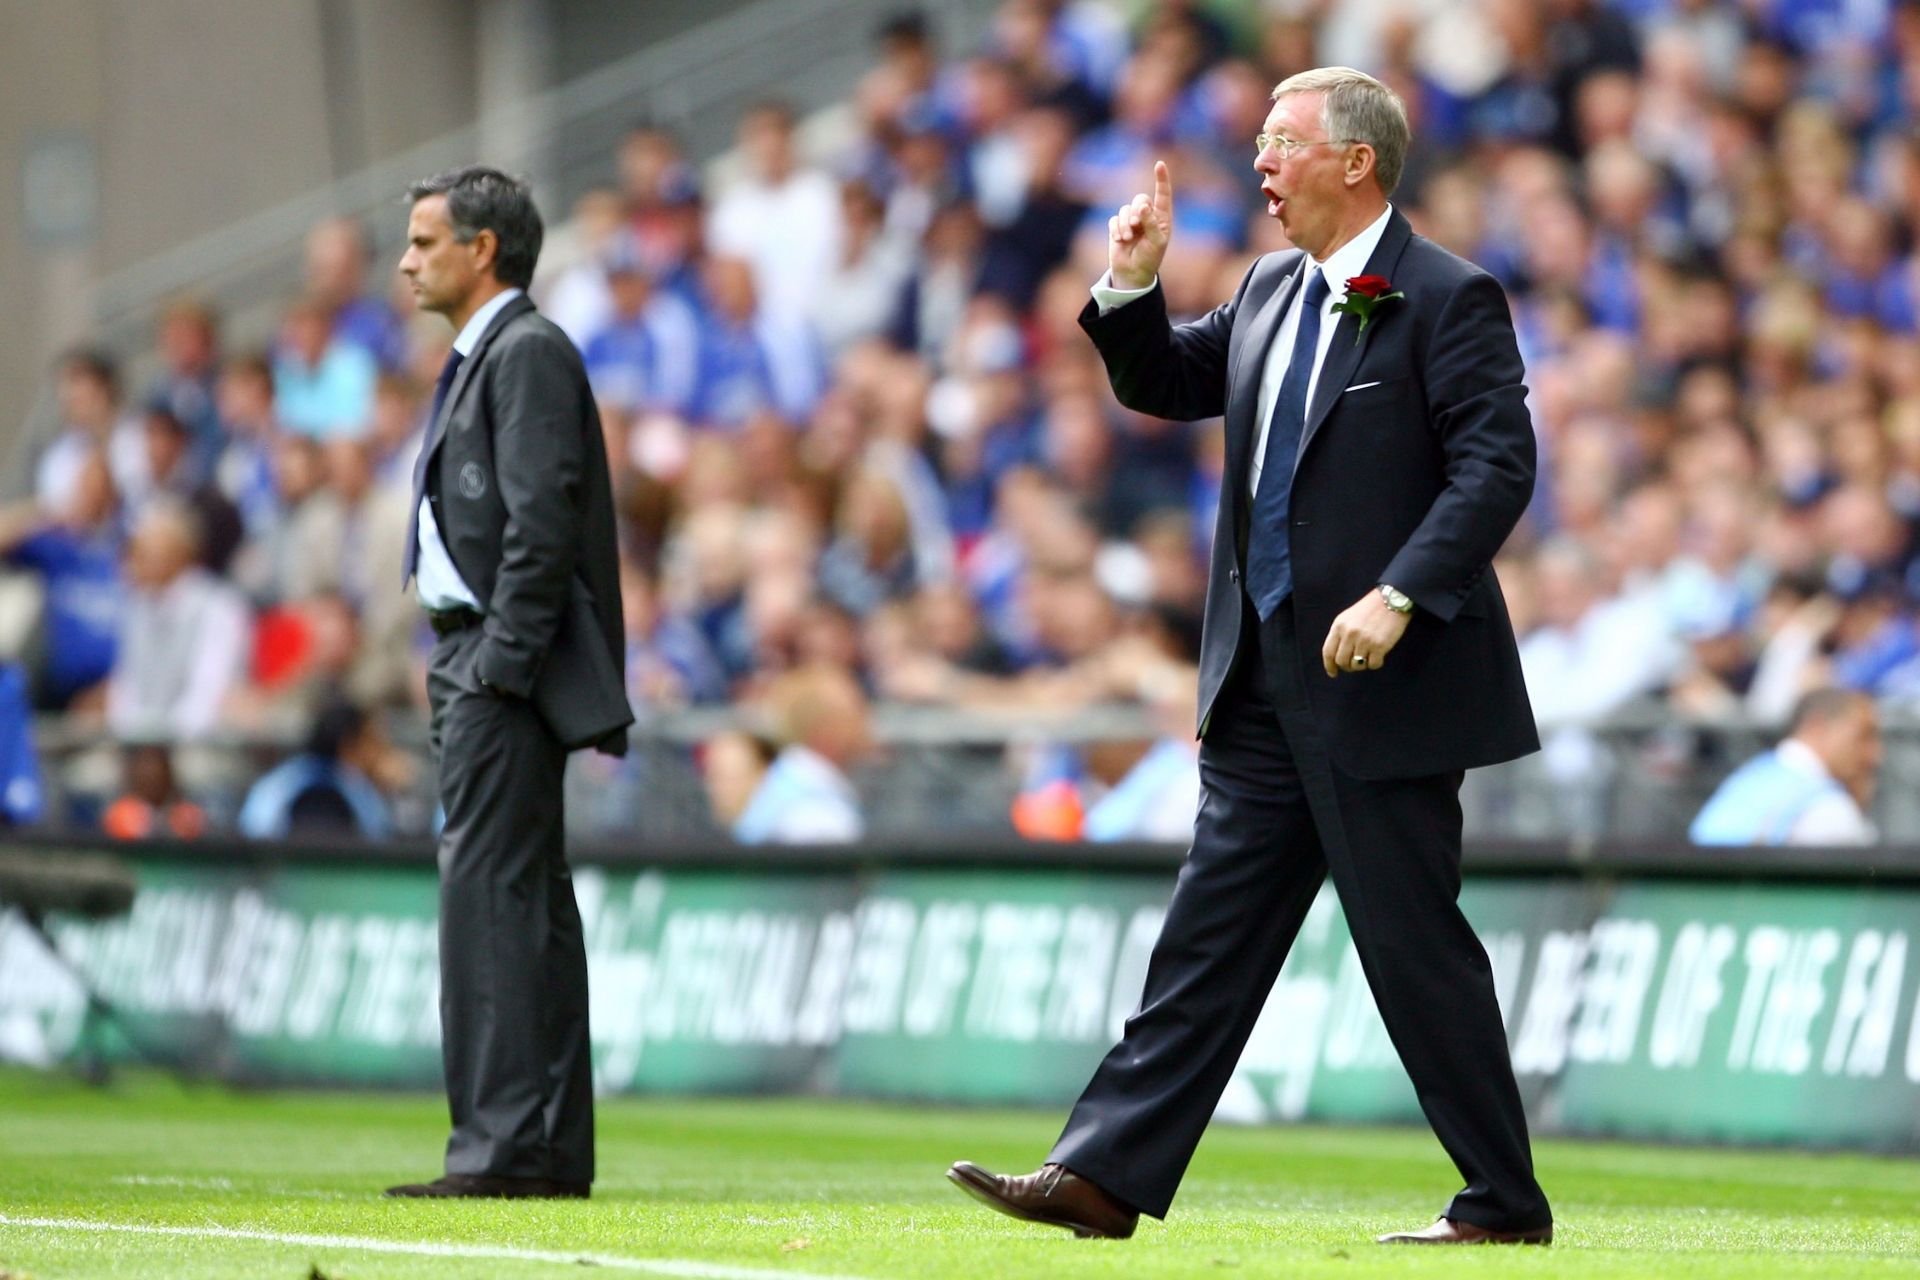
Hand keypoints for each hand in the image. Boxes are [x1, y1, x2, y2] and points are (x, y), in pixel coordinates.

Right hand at [1108, 160, 1173, 290]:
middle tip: (1135, 225)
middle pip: (1140, 199)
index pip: (1163, 194)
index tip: (1159, 164)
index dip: (1161, 179)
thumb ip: (1151, 223)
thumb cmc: (1150, 258)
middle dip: (1135, 211)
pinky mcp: (1118, 226)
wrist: (1133, 273)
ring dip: (1124, 224)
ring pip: (1125, 209)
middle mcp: (1147, 216)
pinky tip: (1118, 240)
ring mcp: (1131, 220)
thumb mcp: (1156, 242)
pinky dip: (1116, 229)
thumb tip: (1143, 206)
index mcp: (1162, 217)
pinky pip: (1114, 219)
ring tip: (1126, 238)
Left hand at [1321, 590, 1411, 677]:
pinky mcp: (1379, 646)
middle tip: (1354, 664)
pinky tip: (1378, 655)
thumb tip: (1336, 657)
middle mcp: (1349, 634)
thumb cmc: (1369, 609)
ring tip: (1368, 656)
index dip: (1329, 665)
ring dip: (1362, 665)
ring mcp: (1364, 641)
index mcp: (1339, 626)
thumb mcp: (1348, 617)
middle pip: (1342, 661)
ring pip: (1357, 665)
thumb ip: (1340, 634)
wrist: (1391, 600)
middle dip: (1347, 666)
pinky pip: (1373, 665)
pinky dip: (1375, 663)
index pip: (1328, 652)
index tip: (1333, 673)